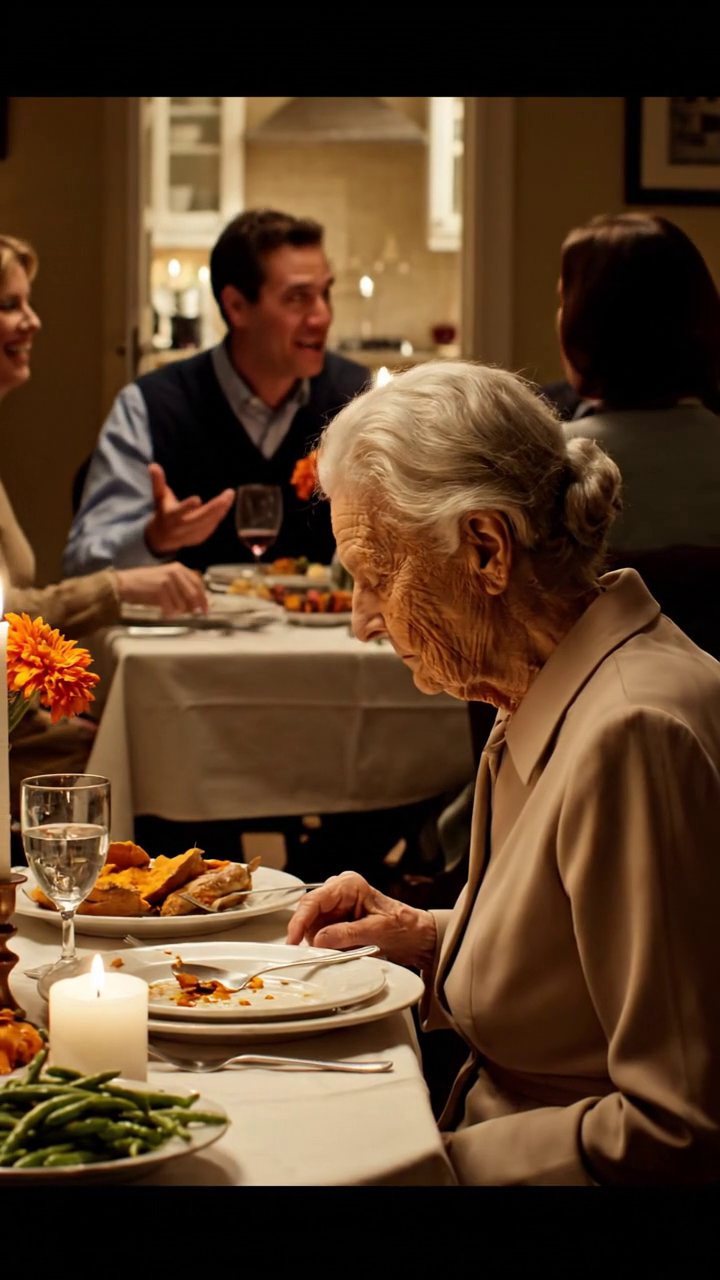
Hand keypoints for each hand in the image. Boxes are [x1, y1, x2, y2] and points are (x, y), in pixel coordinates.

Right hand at [115, 563, 207, 616]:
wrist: (125, 584)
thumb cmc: (145, 585)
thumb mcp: (166, 580)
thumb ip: (182, 588)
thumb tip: (196, 605)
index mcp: (179, 568)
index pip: (198, 583)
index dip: (203, 598)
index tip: (205, 609)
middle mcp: (175, 572)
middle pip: (194, 594)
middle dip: (195, 607)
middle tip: (194, 615)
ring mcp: (168, 580)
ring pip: (183, 604)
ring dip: (178, 612)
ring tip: (169, 610)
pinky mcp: (160, 590)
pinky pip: (171, 609)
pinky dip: (169, 614)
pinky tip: (163, 612)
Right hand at [145, 463, 234, 554]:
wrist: (162, 539)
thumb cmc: (162, 512)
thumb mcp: (159, 498)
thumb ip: (158, 482)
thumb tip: (153, 465)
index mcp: (170, 518)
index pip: (179, 512)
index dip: (187, 507)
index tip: (198, 499)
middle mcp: (181, 528)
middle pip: (200, 519)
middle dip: (215, 507)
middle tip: (229, 493)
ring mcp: (192, 535)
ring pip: (209, 522)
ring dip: (222, 510)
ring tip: (230, 495)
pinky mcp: (200, 538)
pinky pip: (212, 526)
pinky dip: (220, 515)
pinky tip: (227, 504)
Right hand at [285, 871, 437, 969]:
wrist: (415, 938)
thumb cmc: (403, 926)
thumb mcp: (377, 930)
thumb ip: (347, 933)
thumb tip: (320, 939)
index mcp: (348, 885)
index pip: (314, 901)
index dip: (300, 920)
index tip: (293, 939)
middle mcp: (338, 894)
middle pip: (309, 914)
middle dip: (311, 935)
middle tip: (315, 954)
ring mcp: (336, 909)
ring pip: (313, 929)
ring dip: (321, 945)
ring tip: (344, 951)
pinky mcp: (336, 925)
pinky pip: (321, 938)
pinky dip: (328, 948)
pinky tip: (344, 952)